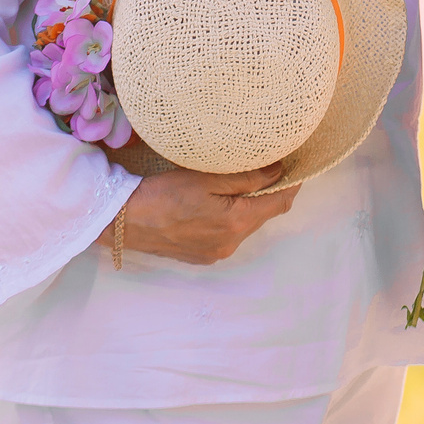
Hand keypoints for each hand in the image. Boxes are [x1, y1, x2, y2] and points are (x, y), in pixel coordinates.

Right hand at [118, 164, 296, 264]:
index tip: (298, 166)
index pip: (279, 203)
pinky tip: (218, 203)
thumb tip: (278, 171)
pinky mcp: (201, 256)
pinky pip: (227, 236)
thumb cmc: (164, 194)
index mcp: (237, 223)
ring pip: (244, 226)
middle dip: (269, 194)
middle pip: (263, 216)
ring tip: (242, 183)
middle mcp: (231, 244)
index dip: (292, 184)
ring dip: (248, 207)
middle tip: (270, 167)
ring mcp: (216, 253)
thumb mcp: (208, 178)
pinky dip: (231, 219)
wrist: (125, 220)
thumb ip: (247, 177)